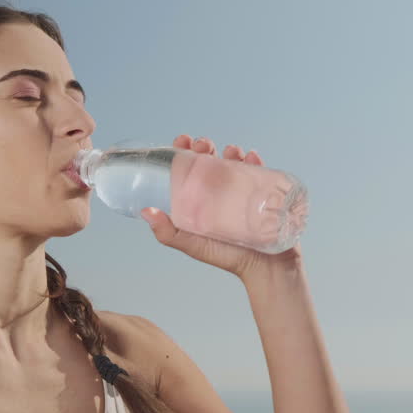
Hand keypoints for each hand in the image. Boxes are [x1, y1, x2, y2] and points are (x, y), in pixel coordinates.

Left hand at [141, 134, 302, 279]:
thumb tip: (145, 212)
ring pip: (234, 163)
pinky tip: (251, 157)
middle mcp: (219, 195)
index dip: (183, 152)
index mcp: (200, 202)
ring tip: (232, 152)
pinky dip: (254, 160)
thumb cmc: (229, 258)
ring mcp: (242, 193)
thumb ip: (169, 233)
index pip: (187, 171)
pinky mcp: (264, 193)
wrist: (267, 270)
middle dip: (206, 147)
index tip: (182, 142)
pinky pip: (259, 171)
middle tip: (205, 147)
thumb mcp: (194, 245)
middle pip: (210, 162)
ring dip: (231, 151)